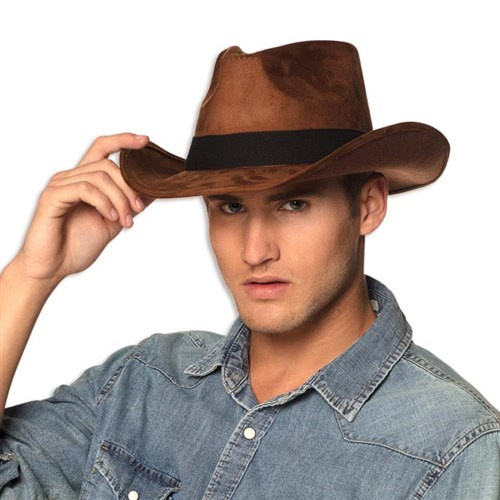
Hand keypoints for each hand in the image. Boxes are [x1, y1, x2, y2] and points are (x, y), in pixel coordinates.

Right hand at [15, 133, 152, 285]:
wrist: (54, 268)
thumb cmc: (77, 245)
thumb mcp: (114, 222)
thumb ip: (129, 204)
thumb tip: (153, 190)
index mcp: (85, 180)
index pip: (102, 148)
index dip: (123, 140)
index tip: (145, 141)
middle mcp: (71, 178)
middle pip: (108, 165)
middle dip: (129, 187)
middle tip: (138, 210)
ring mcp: (60, 185)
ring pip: (100, 177)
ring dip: (120, 199)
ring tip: (125, 221)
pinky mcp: (52, 197)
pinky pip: (85, 189)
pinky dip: (104, 202)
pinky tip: (111, 217)